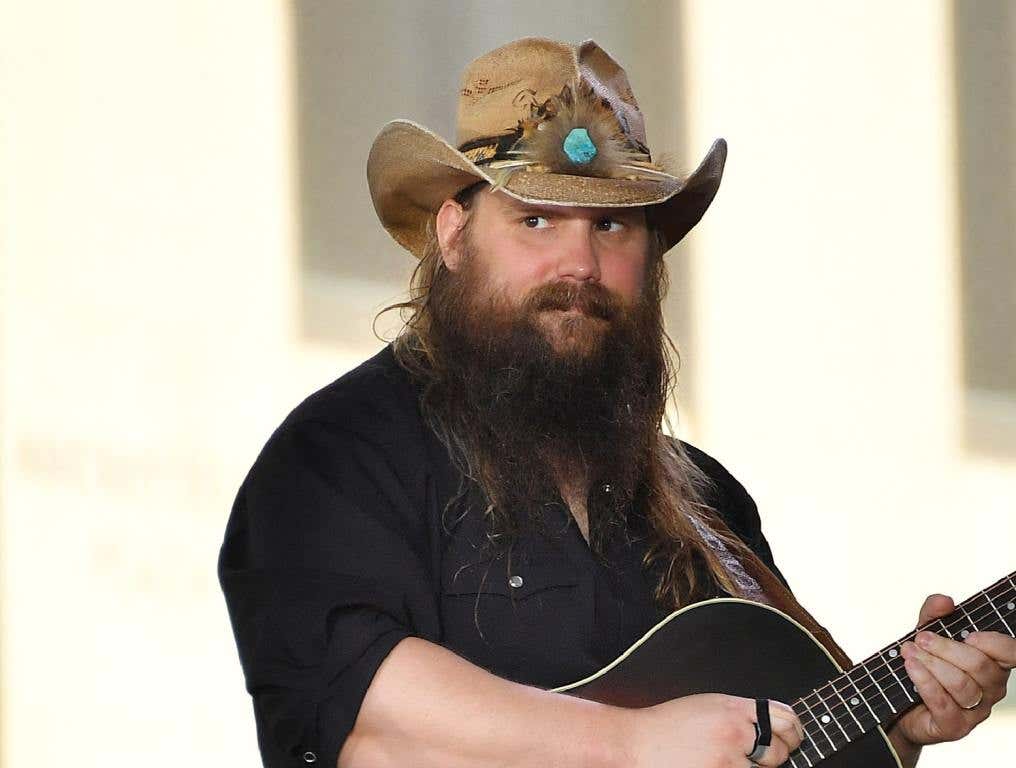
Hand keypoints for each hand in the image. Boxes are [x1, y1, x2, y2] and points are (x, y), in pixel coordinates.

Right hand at [623, 693, 803, 767]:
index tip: (795, 737)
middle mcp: (735, 732)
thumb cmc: (669, 725)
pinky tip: (720, 765)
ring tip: (730, 760)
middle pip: (780, 751)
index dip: (795, 730)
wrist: (638, 743)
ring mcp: (729, 760)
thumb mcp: (707, 705)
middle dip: (778, 756)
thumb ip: (740, 712)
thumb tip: (772, 725)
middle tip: (765, 756)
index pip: (785, 717)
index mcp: (733, 708)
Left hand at [894, 593, 1015, 748]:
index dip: (995, 644)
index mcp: (993, 664)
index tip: (970, 635)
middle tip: (920, 638)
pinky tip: (910, 667)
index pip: (1011, 653)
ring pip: (962, 685)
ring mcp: (975, 710)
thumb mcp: (926, 633)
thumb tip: (945, 601)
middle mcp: (991, 689)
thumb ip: (934, 614)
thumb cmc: (924, 664)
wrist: (900, 701)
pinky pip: (944, 703)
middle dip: (946, 648)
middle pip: (980, 666)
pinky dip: (925, 681)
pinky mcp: (955, 727)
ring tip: (909, 652)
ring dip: (931, 664)